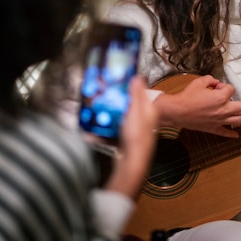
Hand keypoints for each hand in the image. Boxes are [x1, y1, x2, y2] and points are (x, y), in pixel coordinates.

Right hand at [105, 76, 158, 198]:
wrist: (132, 162)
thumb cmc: (137, 138)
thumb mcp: (136, 111)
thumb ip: (136, 95)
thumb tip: (137, 78)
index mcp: (148, 110)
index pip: (140, 91)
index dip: (129, 84)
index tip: (118, 80)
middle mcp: (142, 119)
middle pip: (127, 104)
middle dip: (114, 100)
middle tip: (104, 95)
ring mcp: (133, 130)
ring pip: (118, 118)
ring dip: (106, 115)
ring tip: (96, 112)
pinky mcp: (125, 139)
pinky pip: (111, 132)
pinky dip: (102, 131)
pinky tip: (93, 132)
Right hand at [156, 75, 240, 137]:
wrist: (177, 111)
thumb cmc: (187, 97)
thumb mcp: (199, 82)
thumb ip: (211, 80)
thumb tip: (215, 83)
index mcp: (221, 97)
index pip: (230, 89)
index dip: (224, 86)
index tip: (218, 87)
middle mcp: (223, 110)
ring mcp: (220, 120)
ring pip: (239, 120)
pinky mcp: (214, 128)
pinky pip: (225, 132)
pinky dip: (232, 134)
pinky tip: (237, 134)